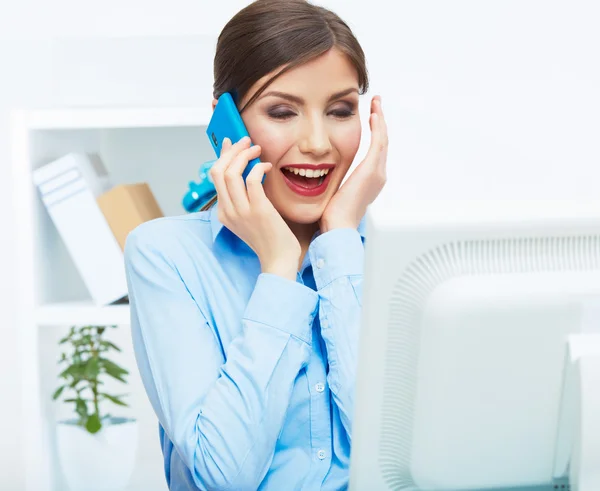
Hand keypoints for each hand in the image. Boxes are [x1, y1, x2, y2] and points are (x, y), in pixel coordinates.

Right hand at [209, 136, 300, 280]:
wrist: (279, 259)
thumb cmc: (269, 237)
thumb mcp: (249, 217)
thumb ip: (244, 197)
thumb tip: (246, 171)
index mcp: (223, 212)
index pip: (215, 176)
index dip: (223, 155)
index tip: (231, 142)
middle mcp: (227, 211)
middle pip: (219, 170)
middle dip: (232, 150)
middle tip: (247, 141)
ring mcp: (241, 211)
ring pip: (231, 172)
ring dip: (245, 155)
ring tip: (257, 149)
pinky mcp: (258, 210)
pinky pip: (252, 180)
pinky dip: (258, 167)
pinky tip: (267, 167)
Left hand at [319, 95, 387, 232]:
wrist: (338, 226)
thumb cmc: (333, 216)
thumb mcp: (336, 192)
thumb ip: (337, 180)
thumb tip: (327, 174)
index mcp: (371, 180)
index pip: (376, 150)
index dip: (375, 132)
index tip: (370, 118)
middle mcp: (379, 175)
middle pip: (383, 141)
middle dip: (380, 121)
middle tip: (376, 104)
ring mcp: (377, 172)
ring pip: (383, 139)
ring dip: (380, 119)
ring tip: (376, 103)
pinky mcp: (371, 170)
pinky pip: (378, 142)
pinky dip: (377, 127)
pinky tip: (374, 114)